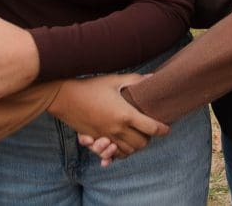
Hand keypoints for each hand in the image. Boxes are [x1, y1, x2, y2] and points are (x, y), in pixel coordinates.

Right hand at [49, 74, 168, 160]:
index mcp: (125, 114)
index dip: (162, 129)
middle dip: (149, 138)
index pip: (151, 128)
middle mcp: (117, 129)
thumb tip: (152, 78)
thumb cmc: (91, 86)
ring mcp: (105, 136)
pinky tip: (122, 145)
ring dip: (135, 146)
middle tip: (150, 130)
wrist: (65, 97)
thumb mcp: (115, 80)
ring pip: (128, 151)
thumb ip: (135, 80)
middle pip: (141, 143)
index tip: (167, 128)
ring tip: (137, 136)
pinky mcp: (95, 140)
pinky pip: (112, 154)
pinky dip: (120, 153)